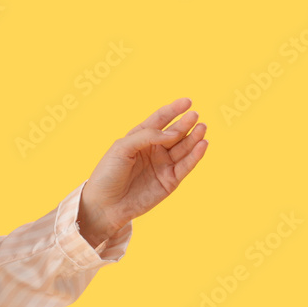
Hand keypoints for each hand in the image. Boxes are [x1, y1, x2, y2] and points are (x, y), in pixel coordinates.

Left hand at [78, 97, 208, 243]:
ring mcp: (163, 165)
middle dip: (185, 124)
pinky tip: (202, 144)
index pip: (159, 120)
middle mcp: (153, 150)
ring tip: (202, 128)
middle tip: (195, 115)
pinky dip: (195, 155)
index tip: (187, 101)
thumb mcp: (121, 148)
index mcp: (139, 138)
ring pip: (183, 148)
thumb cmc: (108, 174)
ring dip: (194, 138)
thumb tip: (172, 133)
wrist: (105, 205)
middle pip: (174, 133)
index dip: (173, 110)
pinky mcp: (170, 181)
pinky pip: (186, 165)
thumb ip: (146, 137)